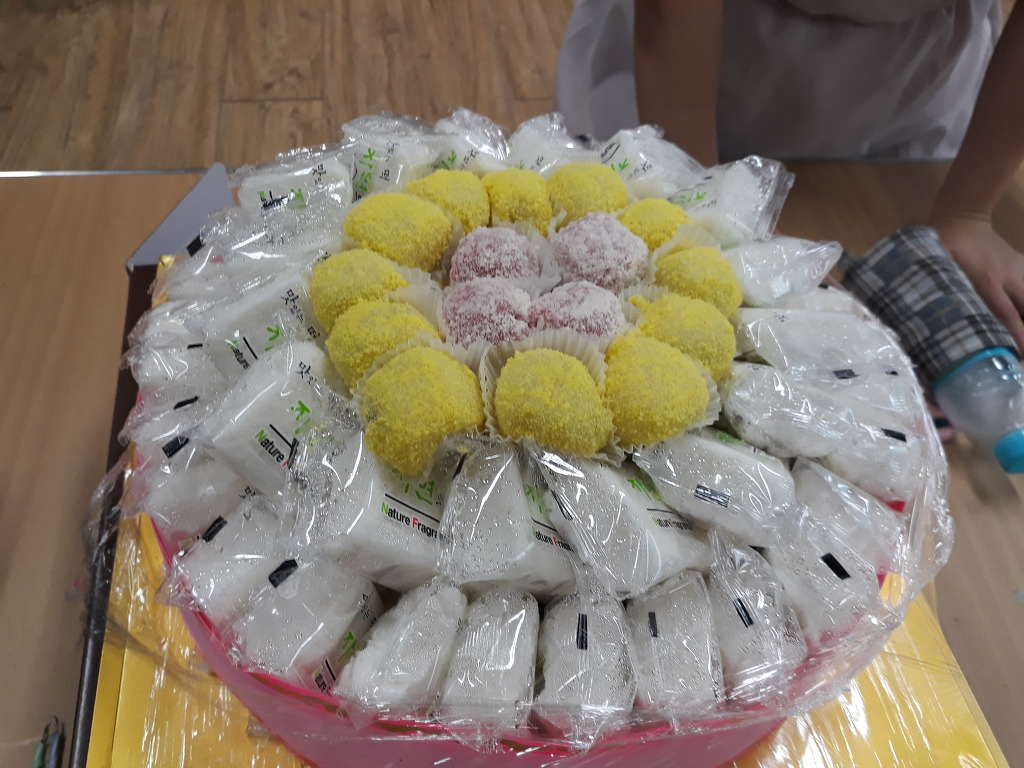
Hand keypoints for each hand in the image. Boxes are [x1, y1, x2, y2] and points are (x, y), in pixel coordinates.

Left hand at [930, 215, 1023, 352]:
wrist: (963, 218)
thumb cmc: (941, 246)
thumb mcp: (935, 269)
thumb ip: (935, 292)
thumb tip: (917, 325)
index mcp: (985, 280)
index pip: (1005, 313)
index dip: (1015, 336)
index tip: (1017, 355)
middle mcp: (1007, 276)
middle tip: (1020, 355)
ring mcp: (1018, 268)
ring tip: (1021, 340)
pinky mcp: (1022, 264)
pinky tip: (1021, 315)